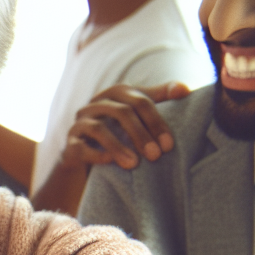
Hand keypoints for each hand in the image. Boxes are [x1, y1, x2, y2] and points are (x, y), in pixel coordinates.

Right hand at [62, 82, 189, 169]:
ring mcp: (80, 122)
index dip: (156, 122)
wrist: (87, 154)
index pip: (140, 101)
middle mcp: (96, 103)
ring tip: (134, 164)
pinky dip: (97, 154)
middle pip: (121, 112)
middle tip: (156, 156)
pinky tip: (111, 164)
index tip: (169, 145)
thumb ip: (161, 97)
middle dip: (140, 135)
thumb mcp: (139, 112)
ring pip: (99, 129)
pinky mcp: (69, 143)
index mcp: (116, 93)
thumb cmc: (121, 130)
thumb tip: (185, 89)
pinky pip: (81, 147)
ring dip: (118, 147)